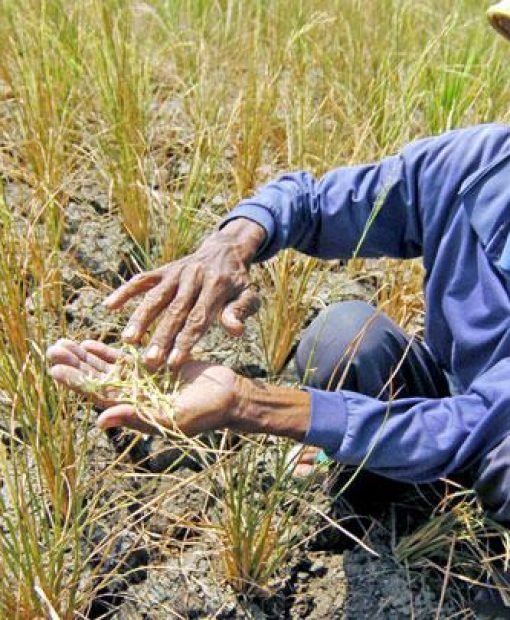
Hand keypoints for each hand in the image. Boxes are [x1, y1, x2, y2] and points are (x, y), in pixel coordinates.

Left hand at [47, 339, 241, 435]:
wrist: (229, 397)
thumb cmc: (205, 413)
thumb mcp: (172, 418)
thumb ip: (137, 417)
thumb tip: (100, 421)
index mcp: (134, 410)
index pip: (98, 394)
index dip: (77, 381)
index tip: (56, 368)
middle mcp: (133, 396)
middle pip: (97, 379)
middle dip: (74, 364)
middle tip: (52, 349)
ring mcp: (142, 381)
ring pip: (106, 367)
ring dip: (85, 356)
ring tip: (63, 343)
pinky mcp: (153, 366)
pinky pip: (124, 359)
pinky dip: (107, 351)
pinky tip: (90, 343)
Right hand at [104, 219, 265, 369]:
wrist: (226, 250)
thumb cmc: (237, 283)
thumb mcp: (249, 295)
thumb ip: (240, 311)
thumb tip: (235, 330)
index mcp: (216, 287)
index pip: (198, 318)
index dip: (185, 341)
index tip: (173, 363)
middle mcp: (194, 277)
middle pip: (175, 311)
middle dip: (161, 337)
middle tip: (149, 362)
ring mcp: (176, 272)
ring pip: (155, 296)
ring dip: (140, 318)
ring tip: (128, 340)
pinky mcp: (163, 269)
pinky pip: (142, 279)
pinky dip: (125, 291)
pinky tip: (109, 306)